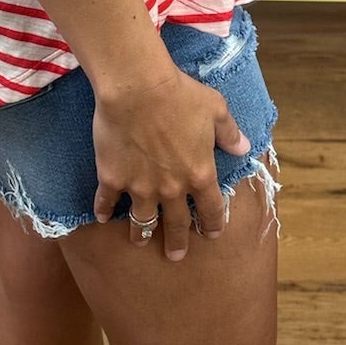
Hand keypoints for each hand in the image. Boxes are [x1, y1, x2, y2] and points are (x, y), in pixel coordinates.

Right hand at [92, 64, 251, 260]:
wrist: (137, 88)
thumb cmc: (180, 95)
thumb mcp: (216, 110)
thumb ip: (229, 134)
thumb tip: (243, 147)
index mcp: (200, 174)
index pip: (211, 208)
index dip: (213, 224)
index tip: (211, 234)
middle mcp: (171, 189)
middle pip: (177, 223)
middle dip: (178, 242)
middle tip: (176, 256)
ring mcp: (140, 187)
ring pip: (142, 220)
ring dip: (141, 233)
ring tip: (139, 241)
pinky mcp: (113, 178)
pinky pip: (107, 201)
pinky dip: (104, 210)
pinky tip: (102, 217)